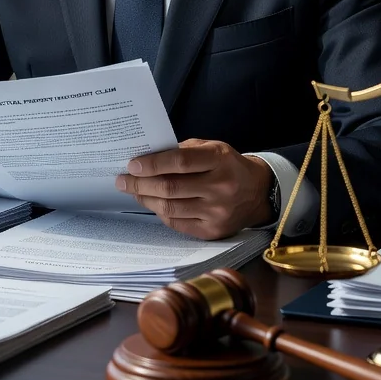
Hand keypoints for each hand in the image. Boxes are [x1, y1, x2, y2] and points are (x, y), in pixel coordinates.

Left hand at [115, 139, 272, 239]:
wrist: (257, 193)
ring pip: (170, 207)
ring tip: (132, 191)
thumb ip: (183, 151)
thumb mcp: (211, 147)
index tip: (132, 165)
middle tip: (122, 180)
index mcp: (219, 160)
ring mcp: (217, 212)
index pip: (180, 162)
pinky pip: (177, 223)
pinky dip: (160, 212)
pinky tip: (151, 202)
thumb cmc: (227, 165)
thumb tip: (147, 158)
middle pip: (170, 187)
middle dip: (140, 183)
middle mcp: (220, 187)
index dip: (152, 164)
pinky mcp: (213, 231)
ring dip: (145, 199)